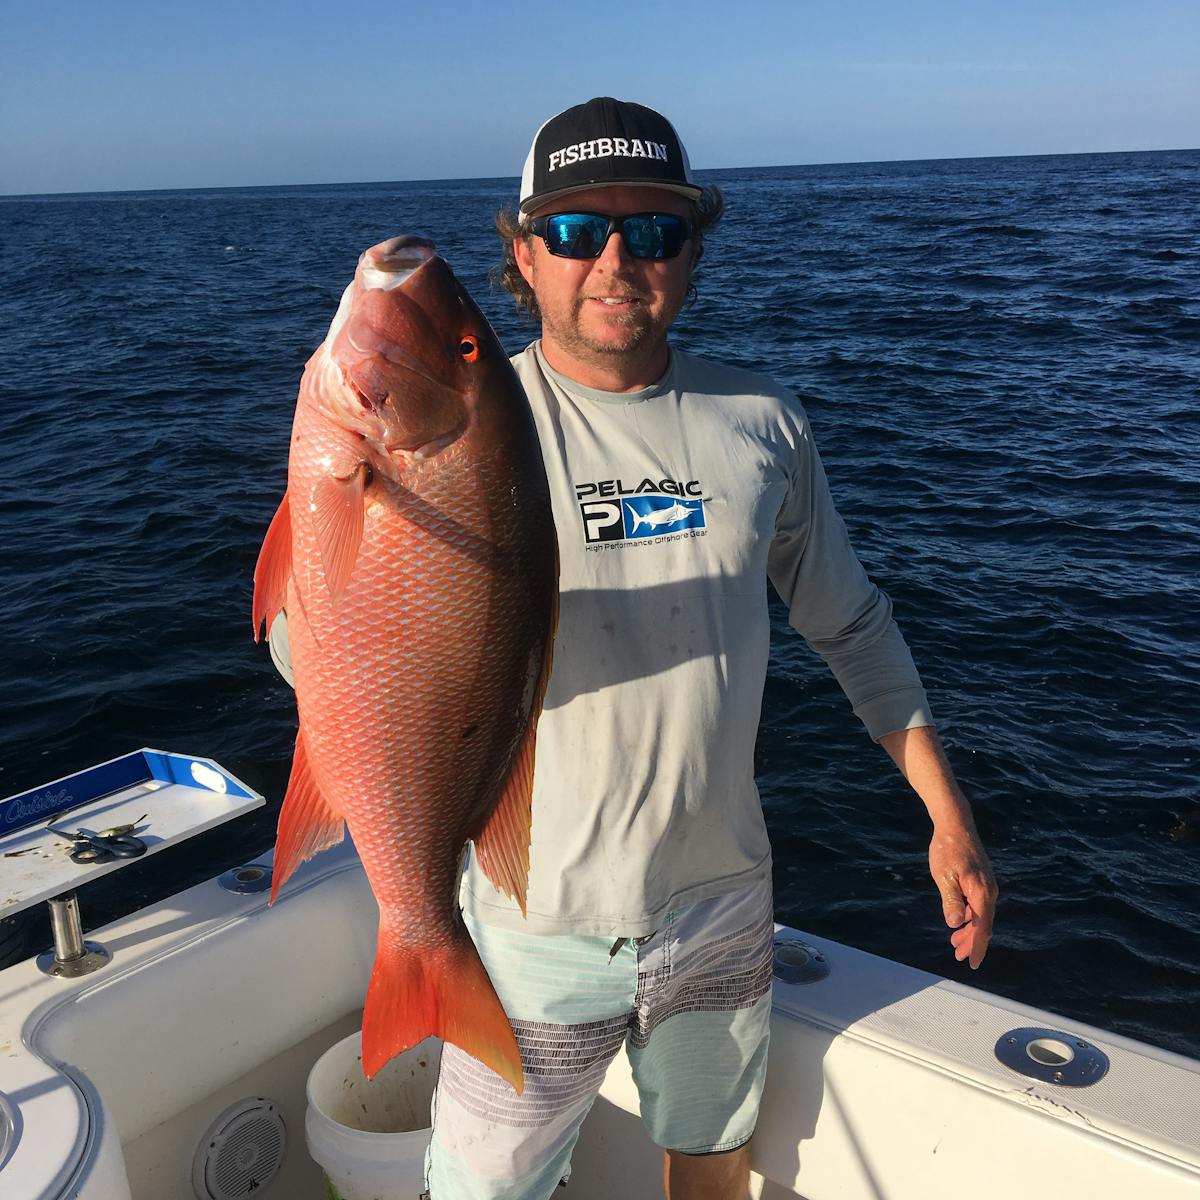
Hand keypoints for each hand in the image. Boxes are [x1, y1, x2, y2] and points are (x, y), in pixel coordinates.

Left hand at [928, 827, 996, 969]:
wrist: (956, 824)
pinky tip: (961, 918)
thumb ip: (950, 900)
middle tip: (959, 955)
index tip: (971, 962)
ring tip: (956, 941)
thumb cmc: (947, 849)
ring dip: (971, 929)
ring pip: (982, 915)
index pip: (981, 928)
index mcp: (981, 893)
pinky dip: (971, 916)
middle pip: (984, 924)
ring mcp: (988, 884)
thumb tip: (955, 923)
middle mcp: (989, 890)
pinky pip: (980, 904)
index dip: (976, 947)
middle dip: (972, 942)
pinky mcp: (983, 879)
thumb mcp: (943, 876)